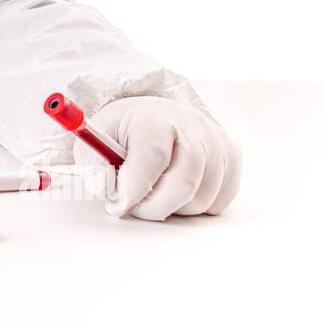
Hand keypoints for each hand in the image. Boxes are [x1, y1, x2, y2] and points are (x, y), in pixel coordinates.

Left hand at [79, 96, 241, 219]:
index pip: (152, 157)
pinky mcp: (232, 157)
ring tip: (155, 192)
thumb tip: (102, 189)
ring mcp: (216, 141)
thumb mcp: (96, 140)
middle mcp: (192, 125)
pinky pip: (219, 201)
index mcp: (154, 117)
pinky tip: (177, 189)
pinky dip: (196, 206)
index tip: (118, 204)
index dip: (135, 188)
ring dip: (174, 208)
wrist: (153, 116)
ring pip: (202, 198)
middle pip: (183, 184)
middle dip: (154, 207)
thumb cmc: (124, 132)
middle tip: (135, 207)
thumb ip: (92, 164)